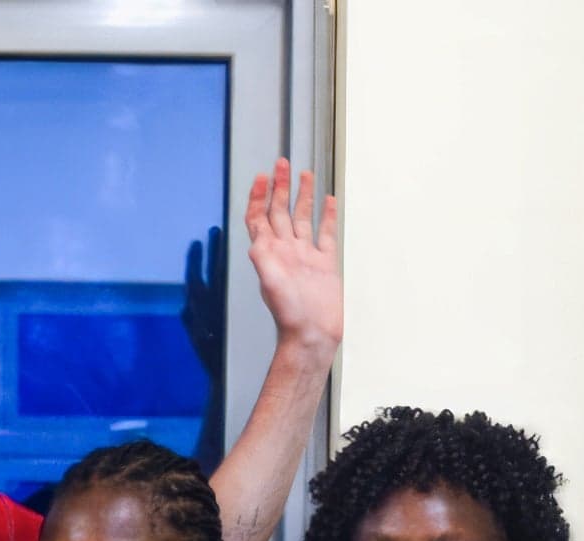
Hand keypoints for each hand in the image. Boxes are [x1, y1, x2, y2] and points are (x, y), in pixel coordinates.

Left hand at [244, 160, 342, 355]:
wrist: (313, 334)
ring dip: (302, 195)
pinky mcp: (325, 263)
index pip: (259, 218)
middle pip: (281, 211)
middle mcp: (286, 250)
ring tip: (305, 173)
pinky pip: (326, 234)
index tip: (261, 176)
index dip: (258, 197)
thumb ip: (263, 258)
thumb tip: (256, 238)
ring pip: (303, 218)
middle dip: (280, 186)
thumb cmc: (291, 314)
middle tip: (281, 163)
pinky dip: (327, 217)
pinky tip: (328, 202)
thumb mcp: (271, 282)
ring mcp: (306, 256)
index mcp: (270, 252)